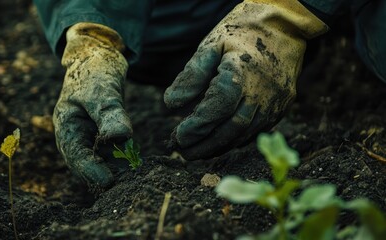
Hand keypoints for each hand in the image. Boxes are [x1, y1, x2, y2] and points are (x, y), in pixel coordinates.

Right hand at [53, 23, 131, 187]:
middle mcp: (76, 135)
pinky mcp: (104, 135)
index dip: (89, 170)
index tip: (107, 182)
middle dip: (103, 174)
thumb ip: (110, 113)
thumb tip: (122, 137)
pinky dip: (123, 157)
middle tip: (124, 186)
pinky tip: (136, 163)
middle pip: (87, 163)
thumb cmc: (94, 71)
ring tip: (132, 178)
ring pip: (102, 159)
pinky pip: (113, 152)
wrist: (99, 58)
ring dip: (115, 168)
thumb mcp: (101, 90)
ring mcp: (90, 136)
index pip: (75, 154)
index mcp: (65, 125)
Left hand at [164, 0, 326, 159]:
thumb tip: (171, 104)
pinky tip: (219, 143)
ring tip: (196, 152)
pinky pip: (257, 130)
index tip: (177, 137)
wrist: (284, 25)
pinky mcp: (282, 106)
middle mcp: (263, 91)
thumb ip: (191, 75)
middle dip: (204, 145)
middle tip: (182, 152)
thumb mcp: (211, 45)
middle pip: (231, 127)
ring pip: (245, 134)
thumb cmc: (241, 32)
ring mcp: (276, 101)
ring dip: (219, 147)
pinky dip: (236, 140)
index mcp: (243, 71)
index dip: (197, 126)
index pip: (218, 106)